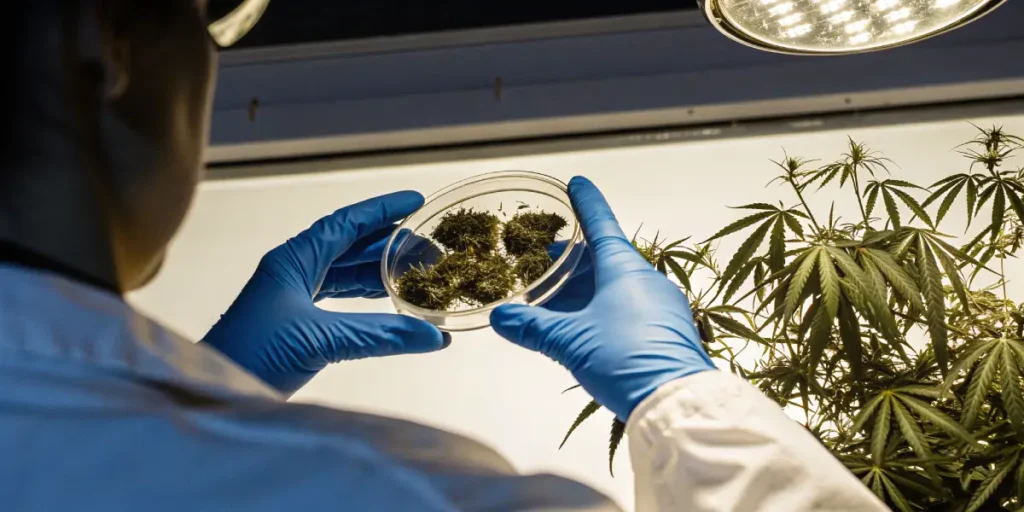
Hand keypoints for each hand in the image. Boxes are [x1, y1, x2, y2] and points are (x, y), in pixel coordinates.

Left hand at [202, 191, 447, 394]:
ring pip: (346, 274)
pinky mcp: (295, 323)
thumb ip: (379, 335)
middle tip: (430, 249)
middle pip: (350, 247)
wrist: (213, 391)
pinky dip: (367, 300)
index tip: (414, 202)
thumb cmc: (252, 354)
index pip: (345, 223)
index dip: (382, 210)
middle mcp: (293, 271)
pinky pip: (339, 300)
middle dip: (391, 245)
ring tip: (418, 273)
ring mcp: (292, 296)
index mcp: (293, 260)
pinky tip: (390, 303)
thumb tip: (433, 337)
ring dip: (381, 272)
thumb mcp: (321, 339)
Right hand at [491, 177, 715, 420]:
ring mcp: (660, 307)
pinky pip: (629, 309)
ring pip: (616, 285)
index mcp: (624, 268)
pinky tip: (585, 326)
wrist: (675, 402)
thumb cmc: (625, 359)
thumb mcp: (570, 341)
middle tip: (549, 254)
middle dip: (575, 256)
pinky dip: (603, 307)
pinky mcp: (665, 332)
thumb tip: (501, 318)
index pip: (601, 223)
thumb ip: (533, 327)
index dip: (586, 203)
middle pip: (605, 257)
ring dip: (586, 286)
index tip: (577, 183)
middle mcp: (646, 280)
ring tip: (557, 297)